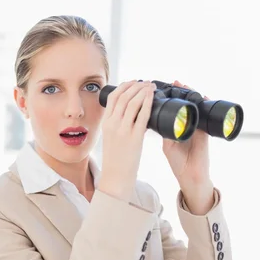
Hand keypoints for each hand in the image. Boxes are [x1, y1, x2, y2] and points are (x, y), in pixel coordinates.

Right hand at [98, 80, 156, 201]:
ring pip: (133, 102)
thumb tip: (132, 112)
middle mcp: (112, 124)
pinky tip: (153, 97)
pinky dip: (148, 103)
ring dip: (143, 91)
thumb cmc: (116, 159)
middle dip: (137, 85)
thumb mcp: (111, 137)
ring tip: (151, 87)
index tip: (134, 82)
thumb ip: (118, 124)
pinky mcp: (134, 137)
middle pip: (124, 96)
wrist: (116, 176)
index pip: (113, 97)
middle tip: (146, 82)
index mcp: (106, 123)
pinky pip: (142, 115)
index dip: (125, 86)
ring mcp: (123, 130)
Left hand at [162, 80, 213, 213]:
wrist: (192, 176)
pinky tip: (203, 96)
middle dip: (182, 91)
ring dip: (192, 94)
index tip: (163, 89)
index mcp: (177, 127)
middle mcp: (188, 125)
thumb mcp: (169, 146)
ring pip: (196, 107)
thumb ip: (165, 133)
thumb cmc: (179, 163)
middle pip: (186, 104)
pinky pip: (205, 115)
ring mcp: (198, 127)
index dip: (170, 98)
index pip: (174, 109)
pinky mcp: (205, 132)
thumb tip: (156, 120)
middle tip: (176, 81)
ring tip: (186, 85)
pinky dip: (204, 105)